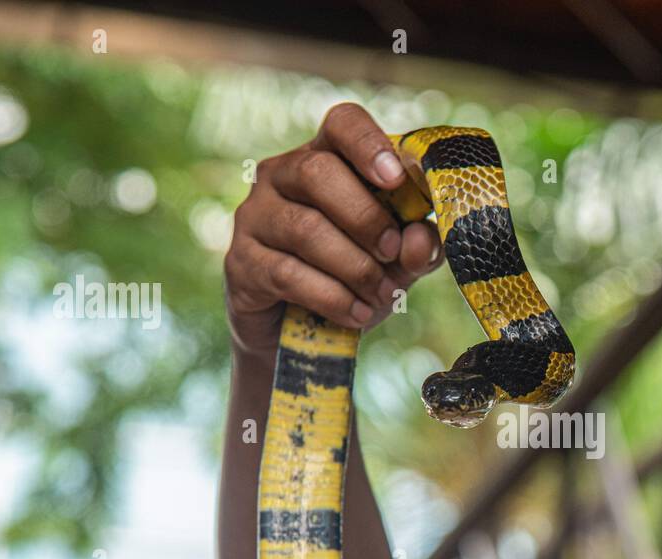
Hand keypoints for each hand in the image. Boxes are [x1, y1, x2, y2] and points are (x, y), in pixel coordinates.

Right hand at [224, 102, 442, 356]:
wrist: (294, 331)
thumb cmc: (350, 278)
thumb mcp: (396, 263)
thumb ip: (416, 247)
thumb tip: (420, 237)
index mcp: (326, 158)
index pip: (342, 124)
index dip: (368, 143)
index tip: (395, 177)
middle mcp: (281, 175)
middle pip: (317, 172)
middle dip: (366, 218)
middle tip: (392, 253)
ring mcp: (255, 215)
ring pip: (305, 228)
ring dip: (354, 267)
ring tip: (380, 295)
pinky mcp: (241, 261)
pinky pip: (288, 273)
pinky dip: (332, 297)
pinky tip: (357, 314)